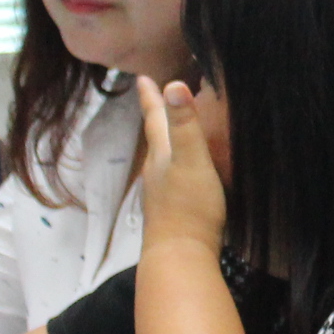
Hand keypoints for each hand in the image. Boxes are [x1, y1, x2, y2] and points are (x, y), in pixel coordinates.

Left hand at [137, 75, 228, 253]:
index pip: (154, 118)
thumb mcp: (191, 159)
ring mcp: (163, 193)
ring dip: (167, 142)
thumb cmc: (188, 207)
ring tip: (172, 132)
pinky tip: (186, 173)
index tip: (141, 77)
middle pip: (156, 136)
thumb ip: (185, 124)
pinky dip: (178, 165)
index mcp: (161, 154)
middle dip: (157, 116)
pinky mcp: (173, 212)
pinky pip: (173, 179)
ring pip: (163, 158)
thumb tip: (173, 83)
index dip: (150, 97)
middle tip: (158, 98)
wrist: (180, 256)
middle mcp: (157, 171)